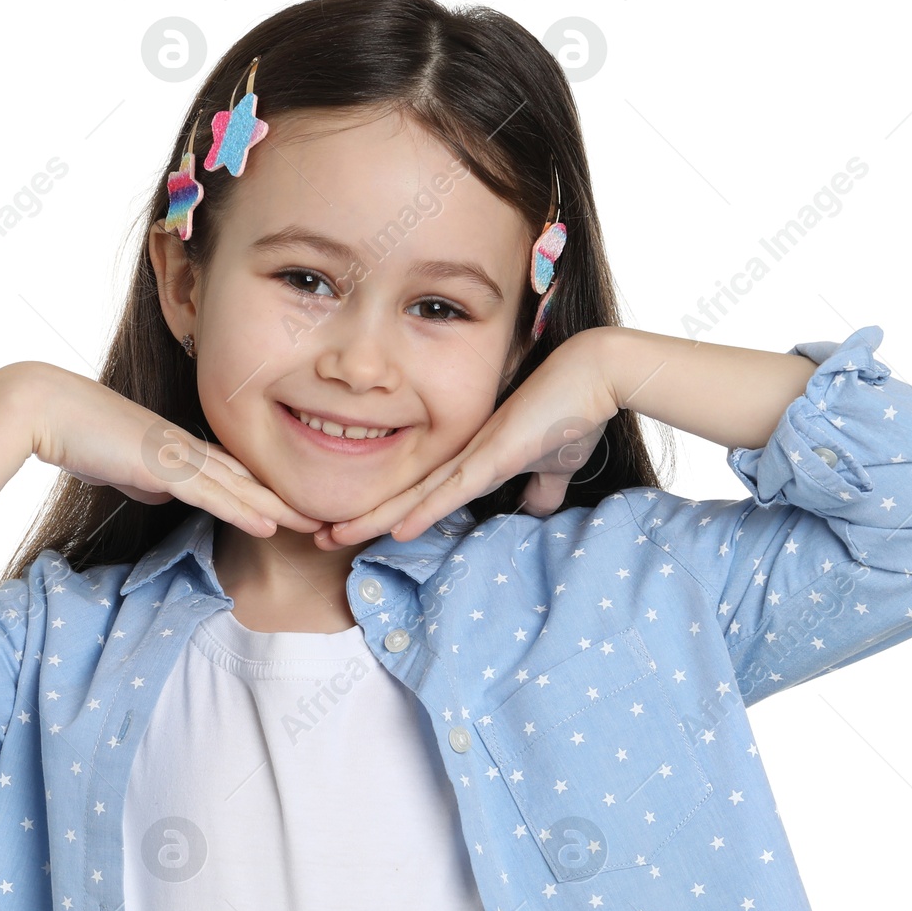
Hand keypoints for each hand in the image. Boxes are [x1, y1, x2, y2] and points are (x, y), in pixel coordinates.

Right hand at [22, 361, 325, 537]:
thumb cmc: (76, 434)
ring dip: (279, 509)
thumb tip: (165, 493)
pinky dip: (242, 510)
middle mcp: (186, 446)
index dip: (268, 491)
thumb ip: (147, 478)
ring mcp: (176, 453)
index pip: (234, 472)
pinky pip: (210, 492)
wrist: (44, 408)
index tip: (297, 509)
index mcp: (179, 446)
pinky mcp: (159, 464)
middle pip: (249, 477)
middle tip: (329, 517)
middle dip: (289, 499)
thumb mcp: (122, 464)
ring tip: (316, 526)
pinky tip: (269, 525)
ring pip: (239, 485)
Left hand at [315, 330, 618, 547]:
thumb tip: (535, 510)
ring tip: (327, 536)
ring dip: (373, 518)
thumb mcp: (554, 463)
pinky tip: (397, 530)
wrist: (597, 374)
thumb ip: (541, 487)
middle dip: (358, 517)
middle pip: (400, 493)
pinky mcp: (496, 454)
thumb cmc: (575, 411)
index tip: (349, 528)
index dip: (383, 511)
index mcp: (469, 457)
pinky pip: (453, 488)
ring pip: (413, 494)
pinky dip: (425, 511)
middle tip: (314, 535)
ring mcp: (474, 452)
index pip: (417, 491)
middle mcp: (460, 453)